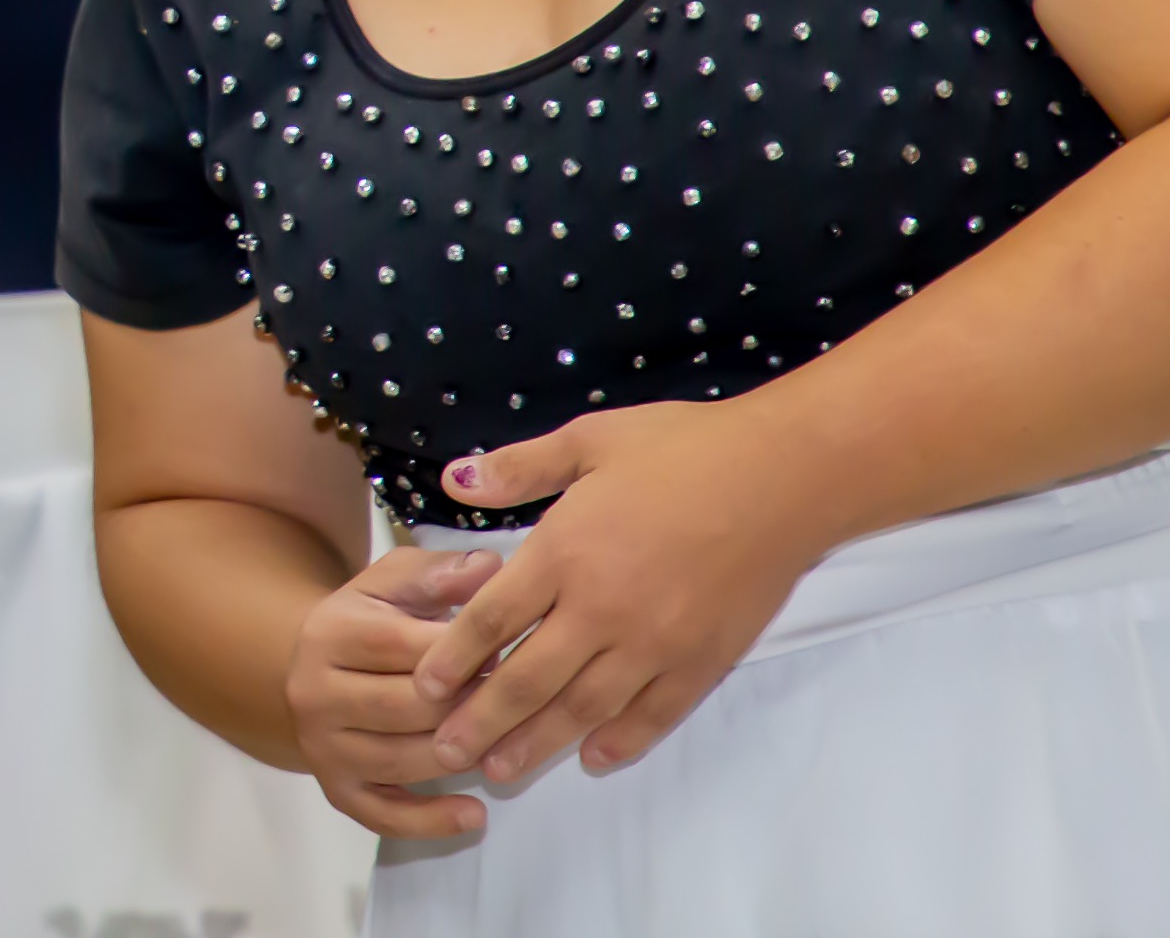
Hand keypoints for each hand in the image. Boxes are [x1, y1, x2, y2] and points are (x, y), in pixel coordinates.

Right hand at [282, 547, 497, 837]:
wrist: (314, 669)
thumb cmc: (370, 621)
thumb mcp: (395, 583)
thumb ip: (440, 572)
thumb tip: (489, 569)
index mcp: (330, 632)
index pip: (406, 647)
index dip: (467, 652)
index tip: (509, 653)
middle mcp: (314, 691)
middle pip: (408, 708)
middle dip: (470, 706)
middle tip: (518, 702)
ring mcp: (321, 745)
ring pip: (402, 760)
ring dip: (461, 756)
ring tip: (506, 745)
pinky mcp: (334, 788)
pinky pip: (384, 816)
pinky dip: (431, 821)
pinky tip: (474, 814)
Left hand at [409, 401, 825, 790]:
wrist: (786, 476)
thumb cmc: (683, 448)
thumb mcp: (588, 439)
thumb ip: (519, 468)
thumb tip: (453, 479)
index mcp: (564, 552)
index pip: (491, 620)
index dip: (451, 659)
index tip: (423, 687)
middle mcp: (602, 608)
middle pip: (528, 678)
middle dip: (481, 721)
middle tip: (445, 753)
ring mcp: (655, 642)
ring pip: (584, 707)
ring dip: (539, 742)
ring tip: (502, 769)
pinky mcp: (703, 661)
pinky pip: (653, 714)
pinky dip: (621, 740)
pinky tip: (593, 757)